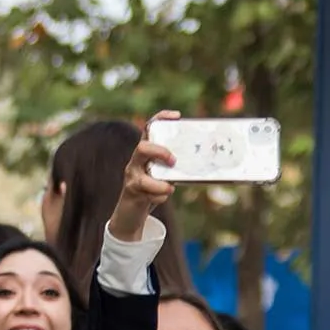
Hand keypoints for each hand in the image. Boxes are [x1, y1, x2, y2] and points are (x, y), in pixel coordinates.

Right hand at [108, 110, 178, 241]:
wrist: (130, 213)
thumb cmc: (150, 190)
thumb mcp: (163, 174)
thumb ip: (173, 166)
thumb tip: (199, 160)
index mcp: (145, 153)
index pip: (149, 128)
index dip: (161, 118)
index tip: (176, 116)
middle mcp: (135, 162)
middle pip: (142, 147)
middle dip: (160, 152)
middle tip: (173, 160)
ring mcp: (132, 177)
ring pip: (142, 176)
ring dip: (160, 183)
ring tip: (170, 188)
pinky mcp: (132, 193)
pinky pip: (147, 193)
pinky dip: (159, 196)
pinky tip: (163, 197)